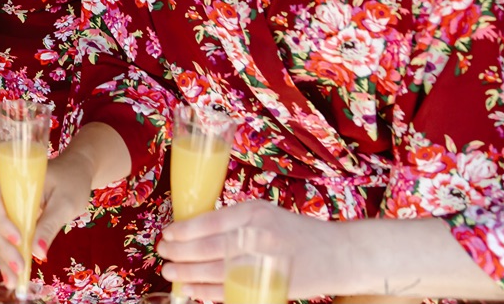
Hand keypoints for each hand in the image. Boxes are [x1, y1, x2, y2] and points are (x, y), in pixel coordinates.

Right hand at [0, 147, 91, 290]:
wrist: (75, 173)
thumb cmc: (71, 181)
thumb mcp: (64, 202)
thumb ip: (50, 224)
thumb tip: (38, 253)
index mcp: (12, 181)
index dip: (4, 223)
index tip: (19, 239)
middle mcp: (5, 195)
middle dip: (6, 247)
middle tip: (20, 268)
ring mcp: (9, 209)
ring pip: (0, 235)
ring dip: (5, 257)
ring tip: (13, 281)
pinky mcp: (16, 221)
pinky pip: (9, 240)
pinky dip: (10, 258)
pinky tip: (13, 276)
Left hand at [159, 200, 360, 300]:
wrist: (340, 254)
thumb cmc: (297, 233)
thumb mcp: (265, 215)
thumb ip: (235, 222)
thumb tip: (195, 233)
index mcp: (253, 212)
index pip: (209, 222)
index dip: (183, 231)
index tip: (167, 236)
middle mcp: (258, 234)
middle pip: (208, 248)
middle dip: (180, 254)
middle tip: (163, 255)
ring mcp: (264, 261)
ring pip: (215, 271)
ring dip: (188, 274)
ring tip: (171, 273)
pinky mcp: (269, 285)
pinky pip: (230, 291)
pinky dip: (208, 292)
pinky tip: (194, 290)